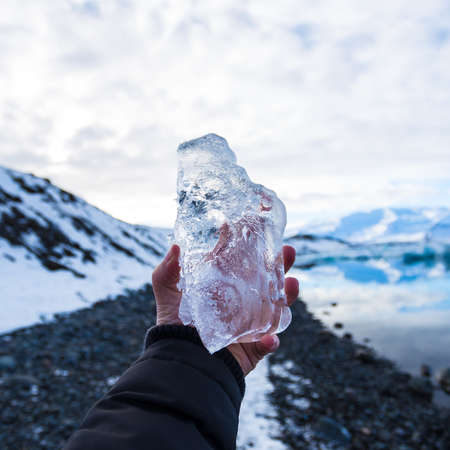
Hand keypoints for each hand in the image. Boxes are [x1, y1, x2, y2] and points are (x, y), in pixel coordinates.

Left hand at [152, 244, 298, 375]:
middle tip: (288, 250)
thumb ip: (166, 271)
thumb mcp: (167, 293)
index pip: (245, 262)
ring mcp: (251, 324)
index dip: (256, 246)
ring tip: (292, 284)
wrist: (179, 360)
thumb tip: (175, 246)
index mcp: (226, 285)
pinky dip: (270, 341)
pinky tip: (269, 338)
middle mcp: (243, 301)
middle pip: (269, 280)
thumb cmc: (174, 325)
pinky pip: (267, 343)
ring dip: (288, 296)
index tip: (263, 228)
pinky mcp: (253, 348)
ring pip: (277, 307)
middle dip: (282, 264)